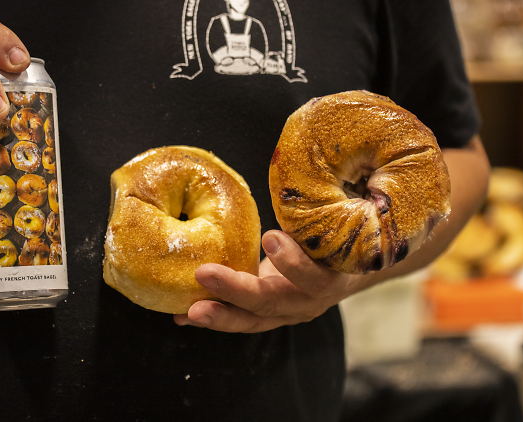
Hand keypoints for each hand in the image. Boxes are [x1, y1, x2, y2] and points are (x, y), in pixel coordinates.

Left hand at [174, 230, 352, 332]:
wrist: (342, 272)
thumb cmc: (333, 238)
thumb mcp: (332, 226)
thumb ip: (317, 214)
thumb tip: (313, 177)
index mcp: (331, 279)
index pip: (315, 279)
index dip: (293, 263)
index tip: (270, 236)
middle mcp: (308, 303)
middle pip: (272, 304)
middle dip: (236, 291)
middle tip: (204, 275)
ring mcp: (286, 314)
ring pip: (251, 320)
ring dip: (218, 315)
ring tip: (187, 312)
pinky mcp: (266, 317)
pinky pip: (237, 319)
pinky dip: (210, 317)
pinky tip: (180, 316)